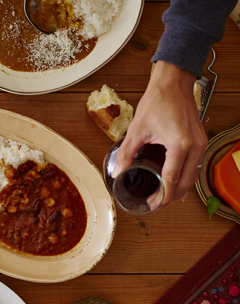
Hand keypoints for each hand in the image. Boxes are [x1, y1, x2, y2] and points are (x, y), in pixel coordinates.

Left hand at [112, 61, 207, 206]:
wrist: (173, 83)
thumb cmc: (158, 100)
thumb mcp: (137, 129)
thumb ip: (126, 152)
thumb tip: (118, 170)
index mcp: (179, 144)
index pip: (171, 179)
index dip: (162, 196)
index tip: (152, 205)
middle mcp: (194, 146)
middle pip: (185, 182)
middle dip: (171, 196)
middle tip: (155, 204)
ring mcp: (200, 143)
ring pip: (193, 176)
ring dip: (180, 189)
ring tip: (164, 197)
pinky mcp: (200, 140)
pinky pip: (195, 165)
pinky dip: (186, 177)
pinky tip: (178, 184)